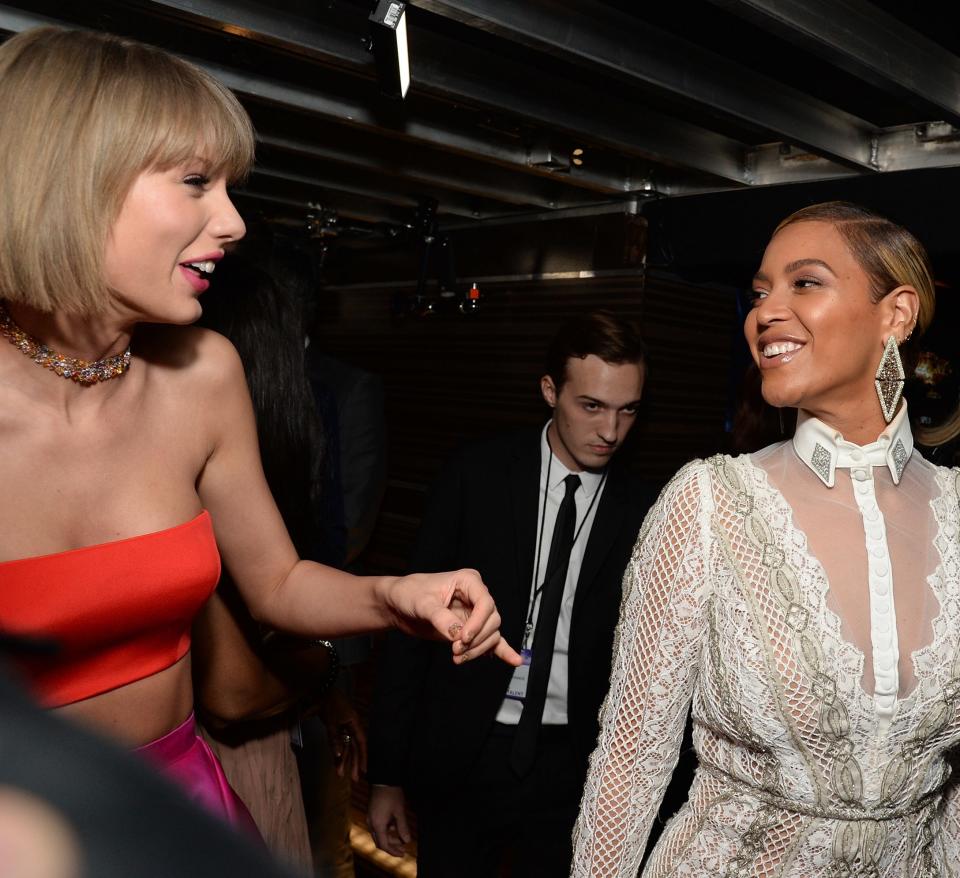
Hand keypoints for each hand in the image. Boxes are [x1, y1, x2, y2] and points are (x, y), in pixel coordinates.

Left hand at [321, 688, 366, 781]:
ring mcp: (343, 727)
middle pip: (354, 747)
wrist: (321, 691)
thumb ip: (335, 739)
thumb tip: (340, 755)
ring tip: (341, 774)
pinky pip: (338, 742)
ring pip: (346, 747)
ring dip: (344, 760)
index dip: (364, 757)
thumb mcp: (331, 722)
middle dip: (354, 763)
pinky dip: (337, 752)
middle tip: (354, 779)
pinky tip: (336, 762)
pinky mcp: (335, 727)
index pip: (361, 743)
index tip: (365, 770)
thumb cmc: (329, 704)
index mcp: (354, 723)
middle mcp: (351, 727)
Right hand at [367, 785, 410, 856]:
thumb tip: (407, 841)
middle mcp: (371, 823)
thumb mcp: (399, 811)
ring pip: (378, 834)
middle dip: (391, 846)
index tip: (402, 854)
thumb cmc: (392, 795)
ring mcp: (370, 818)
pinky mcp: (372, 813)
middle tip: (403, 849)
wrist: (382, 779)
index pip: (384, 845)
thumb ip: (403, 827)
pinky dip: (386, 830)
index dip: (393, 851)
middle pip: (380, 841)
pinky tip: (395, 826)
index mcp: (377, 824)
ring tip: (401, 837)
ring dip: (389, 838)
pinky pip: (378, 827)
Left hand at [385, 569, 521, 665]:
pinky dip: (502, 650)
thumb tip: (456, 635)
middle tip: (456, 651)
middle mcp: (476, 597)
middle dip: (476, 639)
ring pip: (491, 634)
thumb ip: (441, 618)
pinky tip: (514, 660)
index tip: (462, 639)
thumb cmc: (410, 594)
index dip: (477, 623)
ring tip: (457, 658)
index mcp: (468, 582)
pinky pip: (491, 640)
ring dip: (477, 649)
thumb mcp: (423, 604)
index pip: (486, 603)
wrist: (399, 605)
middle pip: (492, 621)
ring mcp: (475, 614)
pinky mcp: (471, 630)